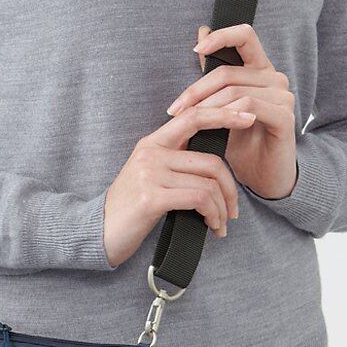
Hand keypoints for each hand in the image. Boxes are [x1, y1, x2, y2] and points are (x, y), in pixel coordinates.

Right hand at [104, 105, 257, 267]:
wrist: (99, 231)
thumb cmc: (131, 208)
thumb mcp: (151, 177)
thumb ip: (176, 163)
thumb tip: (215, 165)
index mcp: (152, 143)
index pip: (194, 117)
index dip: (224, 114)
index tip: (248, 117)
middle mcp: (151, 153)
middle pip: (210, 161)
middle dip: (230, 188)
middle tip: (233, 210)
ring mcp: (150, 174)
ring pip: (208, 184)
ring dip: (221, 208)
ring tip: (220, 223)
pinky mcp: (152, 198)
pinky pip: (198, 199)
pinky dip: (212, 215)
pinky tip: (211, 226)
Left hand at [166, 24, 296, 199]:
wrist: (264, 178)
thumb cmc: (242, 144)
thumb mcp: (221, 107)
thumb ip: (214, 74)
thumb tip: (201, 33)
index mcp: (260, 70)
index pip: (245, 35)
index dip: (220, 37)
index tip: (195, 50)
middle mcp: (275, 79)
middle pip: (228, 72)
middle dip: (196, 91)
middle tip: (175, 109)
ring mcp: (283, 97)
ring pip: (236, 89)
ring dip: (207, 106)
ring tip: (188, 122)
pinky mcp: (285, 117)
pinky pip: (250, 106)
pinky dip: (227, 115)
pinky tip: (214, 127)